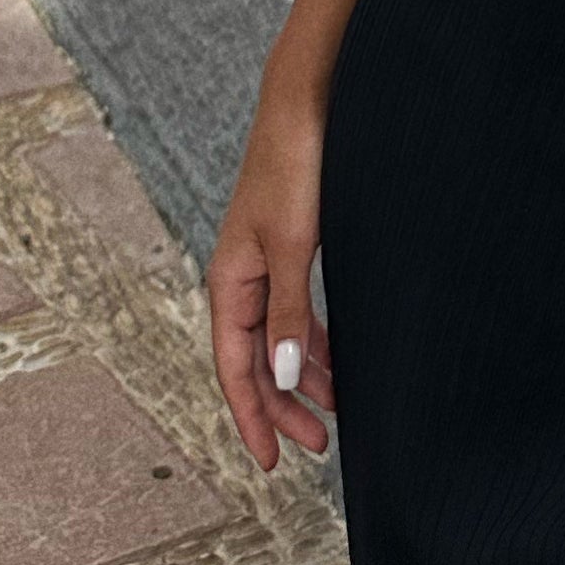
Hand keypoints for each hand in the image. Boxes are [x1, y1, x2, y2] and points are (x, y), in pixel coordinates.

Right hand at [207, 82, 335, 468]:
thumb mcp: (293, 246)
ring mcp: (265, 263)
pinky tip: (336, 358)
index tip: (271, 463)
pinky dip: (313, 341)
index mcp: (228, 282)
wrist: (306, 102)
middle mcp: (241, 278)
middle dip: (281, 407)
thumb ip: (288, 314)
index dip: (252, 418)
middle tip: (318, 446)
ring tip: (336, 409)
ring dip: (303, 376)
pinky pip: (295, 312)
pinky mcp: (290, 247)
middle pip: (254, 362)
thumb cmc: (294, 166)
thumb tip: (282, 378)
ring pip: (277, 339)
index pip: (234, 369)